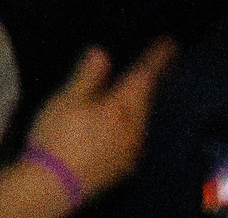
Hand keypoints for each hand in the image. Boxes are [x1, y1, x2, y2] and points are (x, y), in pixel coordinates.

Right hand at [23, 40, 178, 201]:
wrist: (56, 185)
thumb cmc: (60, 135)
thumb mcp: (68, 99)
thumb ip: (88, 75)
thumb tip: (103, 52)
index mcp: (123, 106)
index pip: (146, 76)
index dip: (158, 58)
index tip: (171, 42)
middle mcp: (135, 128)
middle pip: (147, 99)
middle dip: (150, 81)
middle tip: (156, 63)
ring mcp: (131, 151)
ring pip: (141, 119)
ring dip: (140, 103)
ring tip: (135, 91)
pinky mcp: (122, 167)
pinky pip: (133, 136)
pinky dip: (130, 123)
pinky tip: (120, 124)